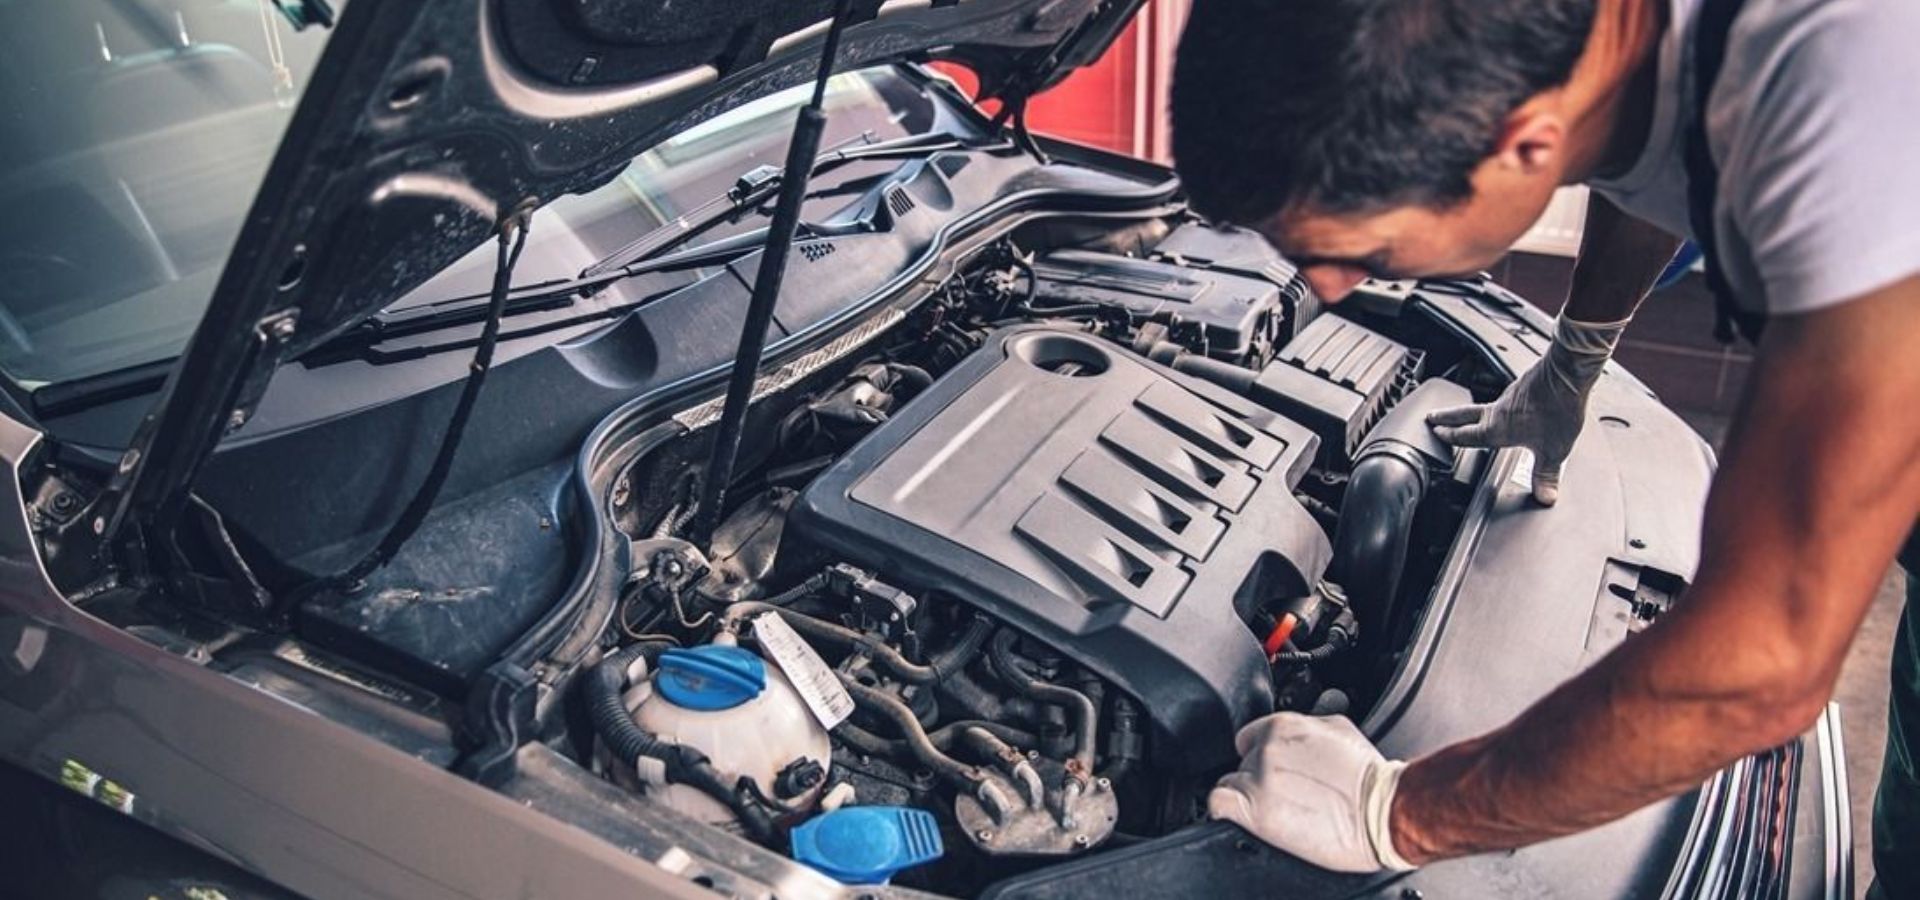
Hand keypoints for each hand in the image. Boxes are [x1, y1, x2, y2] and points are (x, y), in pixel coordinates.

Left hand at [1206, 713, 1413, 872]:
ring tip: (1280, 808)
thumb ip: (1305, 724)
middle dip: (1259, 777)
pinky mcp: (1257, 812)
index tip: (1272, 770)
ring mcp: (1259, 779)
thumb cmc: (1370, 777)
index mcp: (1283, 725)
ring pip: (1231, 783)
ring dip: (1248, 796)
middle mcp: (1267, 749)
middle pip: (1241, 762)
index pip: (1247, 737)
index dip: (1258, 755)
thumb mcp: (1340, 729)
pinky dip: (1227, 811)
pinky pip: (1219, 804)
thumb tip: (1296, 729)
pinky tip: (1248, 818)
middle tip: (1286, 793)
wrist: (1384, 811)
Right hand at [1425, 314, 1628, 504]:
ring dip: (1474, 410)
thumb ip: (1547, 474)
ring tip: (1472, 415)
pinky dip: (1502, 403)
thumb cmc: (1557, 408)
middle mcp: (1499, 409)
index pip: (1465, 435)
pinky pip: (1507, 396)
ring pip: (1486, 404)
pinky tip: (1513, 406)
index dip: (1449, 436)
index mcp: (1497, 428)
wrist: (1569, 372)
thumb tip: (1545, 495)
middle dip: (1447, 417)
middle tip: (1433, 416)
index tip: (1436, 433)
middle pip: (1464, 414)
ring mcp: (1511, 394)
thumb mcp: (1554, 450)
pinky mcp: (1525, 384)